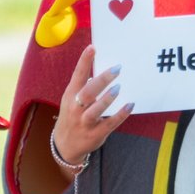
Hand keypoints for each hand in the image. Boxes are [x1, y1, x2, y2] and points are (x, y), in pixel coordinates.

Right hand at [52, 44, 132, 172]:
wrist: (64, 145)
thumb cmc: (72, 116)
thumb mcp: (71, 100)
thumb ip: (83, 85)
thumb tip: (103, 68)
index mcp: (70, 96)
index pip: (77, 76)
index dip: (84, 62)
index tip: (93, 47)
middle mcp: (76, 108)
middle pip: (87, 92)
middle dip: (101, 80)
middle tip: (116, 69)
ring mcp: (85, 122)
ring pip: (95, 109)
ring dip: (107, 98)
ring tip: (118, 87)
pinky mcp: (95, 134)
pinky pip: (109, 123)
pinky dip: (120, 114)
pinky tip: (130, 105)